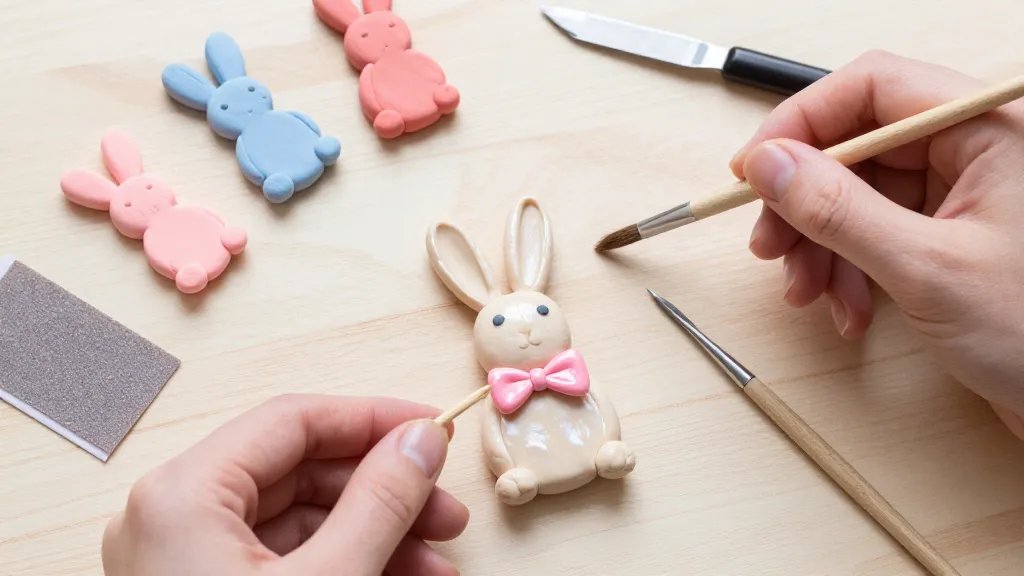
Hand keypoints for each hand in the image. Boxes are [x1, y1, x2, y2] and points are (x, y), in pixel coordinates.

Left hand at [102, 395, 467, 574]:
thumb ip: (380, 502)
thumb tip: (421, 441)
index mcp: (184, 496)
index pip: (292, 421)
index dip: (372, 419)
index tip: (433, 430)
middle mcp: (175, 519)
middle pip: (300, 471)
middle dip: (384, 490)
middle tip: (445, 508)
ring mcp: (189, 560)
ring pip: (301, 520)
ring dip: (377, 533)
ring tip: (439, 563)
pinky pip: (289, 560)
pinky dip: (350, 565)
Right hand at [729, 51, 1023, 436]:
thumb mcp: (925, 268)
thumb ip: (838, 210)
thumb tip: (768, 164)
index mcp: (989, 129)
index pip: (873, 88)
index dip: (802, 123)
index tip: (752, 170)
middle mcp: (974, 149)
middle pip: (855, 145)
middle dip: (803, 201)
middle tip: (767, 247)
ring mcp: (961, 193)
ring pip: (856, 194)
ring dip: (819, 245)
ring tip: (807, 295)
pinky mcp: (948, 234)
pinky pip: (874, 231)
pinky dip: (847, 269)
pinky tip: (847, 311)